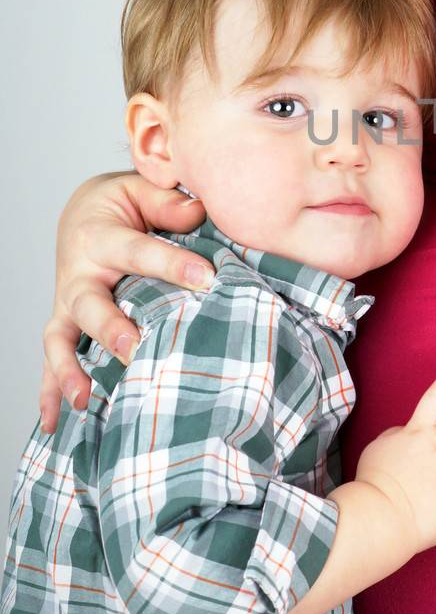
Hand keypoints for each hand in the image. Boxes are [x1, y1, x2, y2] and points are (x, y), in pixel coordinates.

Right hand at [40, 172, 211, 432]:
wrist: (82, 213)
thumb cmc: (120, 205)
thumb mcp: (141, 190)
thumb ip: (169, 203)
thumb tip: (198, 210)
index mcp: (101, 236)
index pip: (140, 252)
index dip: (173, 264)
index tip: (207, 279)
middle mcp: (79, 274)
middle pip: (90, 303)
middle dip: (109, 328)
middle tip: (133, 347)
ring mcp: (68, 303)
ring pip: (60, 338)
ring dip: (69, 370)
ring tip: (86, 399)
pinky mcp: (65, 323)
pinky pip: (52, 360)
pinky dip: (50, 392)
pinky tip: (56, 423)